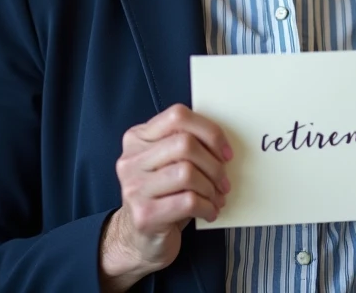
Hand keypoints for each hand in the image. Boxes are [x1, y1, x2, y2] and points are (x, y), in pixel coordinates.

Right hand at [99, 104, 233, 290]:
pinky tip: (209, 212)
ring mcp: (134, 187)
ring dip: (211, 187)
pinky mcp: (144, 214)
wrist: (140, 239)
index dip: (209, 131)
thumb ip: (184, 145)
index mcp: (137, 138)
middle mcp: (131, 160)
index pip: (178, 116)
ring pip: (187, 172)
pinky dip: (207, 206)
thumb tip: (222, 144)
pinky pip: (188, 201)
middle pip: (185, 144)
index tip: (225, 152)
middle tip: (223, 181)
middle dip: (213, 164)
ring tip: (216, 197)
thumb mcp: (167, 163)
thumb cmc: (162, 196)